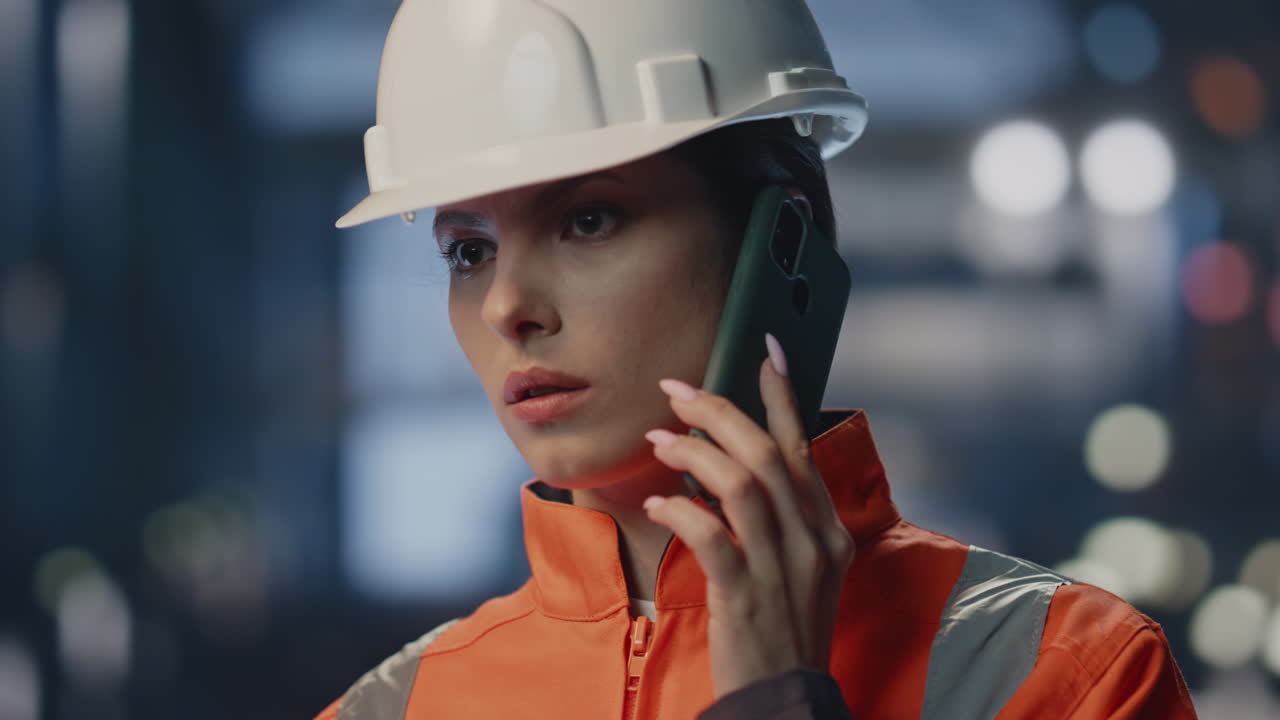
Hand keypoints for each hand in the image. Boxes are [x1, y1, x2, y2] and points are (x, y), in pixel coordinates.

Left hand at [642, 334, 855, 698]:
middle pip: (767, 455)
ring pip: (742, 485)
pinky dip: (681, 509)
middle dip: (719, 412)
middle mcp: (813, 543)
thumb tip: (732, 461)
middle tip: (677, 391)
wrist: (784, 700)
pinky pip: (711, 536)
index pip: (802, 449)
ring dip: (694, 452)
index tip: (763, 351)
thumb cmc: (782, 628)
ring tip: (659, 438)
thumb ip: (782, 518)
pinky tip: (658, 501)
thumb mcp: (801, 568)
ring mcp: (783, 570)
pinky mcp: (746, 597)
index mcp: (828, 531)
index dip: (783, 396)